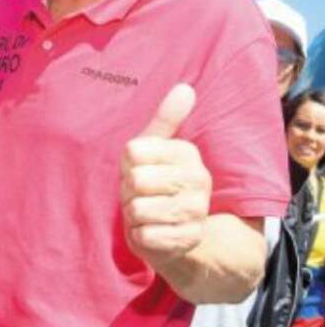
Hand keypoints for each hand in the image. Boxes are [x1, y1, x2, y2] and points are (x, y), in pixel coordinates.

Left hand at [120, 84, 210, 269]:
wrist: (174, 232)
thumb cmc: (155, 184)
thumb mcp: (154, 148)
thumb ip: (166, 118)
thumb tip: (185, 87)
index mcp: (187, 153)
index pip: (132, 153)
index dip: (126, 166)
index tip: (139, 170)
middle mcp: (199, 180)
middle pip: (136, 181)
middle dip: (128, 192)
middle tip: (140, 195)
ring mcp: (196, 211)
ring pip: (138, 209)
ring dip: (133, 214)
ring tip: (146, 213)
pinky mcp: (188, 239)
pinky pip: (144, 236)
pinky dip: (140, 236)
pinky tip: (152, 232)